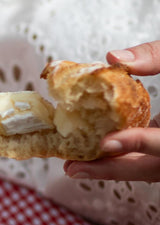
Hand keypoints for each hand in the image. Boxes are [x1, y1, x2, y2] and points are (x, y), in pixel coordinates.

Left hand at [64, 42, 159, 181]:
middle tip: (74, 168)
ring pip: (150, 168)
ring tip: (76, 166)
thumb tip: (114, 58)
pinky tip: (94, 154)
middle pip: (154, 167)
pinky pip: (149, 160)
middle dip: (113, 169)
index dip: (138, 144)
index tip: (106, 142)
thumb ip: (156, 55)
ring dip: (114, 169)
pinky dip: (123, 158)